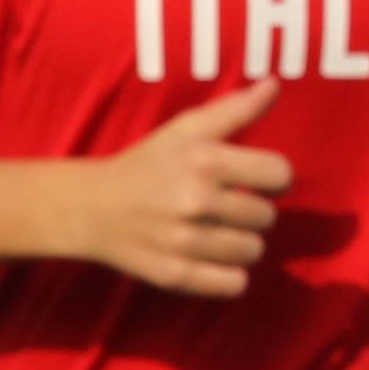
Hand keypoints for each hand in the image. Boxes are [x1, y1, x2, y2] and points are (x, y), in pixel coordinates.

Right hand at [65, 79, 291, 296]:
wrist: (90, 207)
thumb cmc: (148, 162)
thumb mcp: (187, 127)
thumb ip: (236, 108)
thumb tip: (274, 84)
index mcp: (205, 160)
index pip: (279, 175)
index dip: (276, 178)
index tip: (260, 180)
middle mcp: (195, 200)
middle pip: (266, 217)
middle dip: (255, 213)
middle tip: (232, 207)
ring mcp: (182, 241)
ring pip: (252, 251)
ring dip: (244, 244)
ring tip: (224, 233)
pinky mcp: (171, 274)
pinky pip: (230, 285)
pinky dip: (231, 277)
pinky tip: (218, 262)